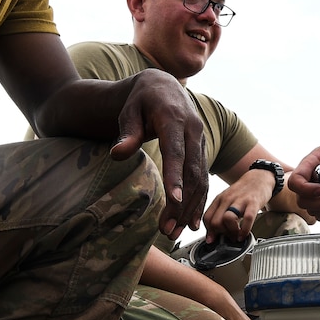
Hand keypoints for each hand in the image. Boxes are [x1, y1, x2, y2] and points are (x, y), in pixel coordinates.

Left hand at [112, 70, 208, 237]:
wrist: (164, 86)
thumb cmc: (141, 100)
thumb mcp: (129, 111)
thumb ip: (127, 133)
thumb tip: (117, 154)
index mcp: (175, 118)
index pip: (176, 151)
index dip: (175, 177)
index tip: (175, 201)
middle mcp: (193, 130)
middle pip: (191, 171)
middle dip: (182, 203)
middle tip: (168, 230)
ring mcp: (200, 141)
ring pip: (200, 178)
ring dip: (190, 208)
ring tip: (175, 232)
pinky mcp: (201, 150)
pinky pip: (202, 178)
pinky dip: (198, 201)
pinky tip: (190, 221)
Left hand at [203, 169, 276, 243]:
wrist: (259, 178)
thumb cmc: (243, 192)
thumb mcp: (227, 200)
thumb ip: (219, 214)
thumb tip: (213, 234)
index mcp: (219, 199)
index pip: (207, 218)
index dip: (209, 232)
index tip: (214, 239)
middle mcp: (227, 199)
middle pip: (215, 221)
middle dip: (221, 234)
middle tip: (228, 237)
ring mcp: (240, 201)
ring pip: (228, 219)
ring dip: (231, 232)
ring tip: (236, 236)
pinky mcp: (253, 203)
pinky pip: (247, 218)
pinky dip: (245, 230)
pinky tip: (244, 235)